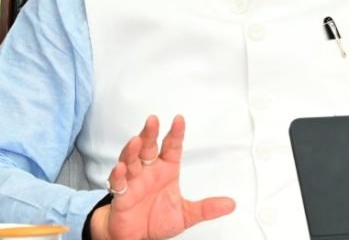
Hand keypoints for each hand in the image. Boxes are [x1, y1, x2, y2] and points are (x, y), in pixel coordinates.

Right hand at [90, 115, 234, 239]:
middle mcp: (149, 171)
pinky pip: (118, 183)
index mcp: (166, 170)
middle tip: (153, 121)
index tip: (179, 119)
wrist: (137, 237)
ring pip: (131, 160)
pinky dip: (118, 175)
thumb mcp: (186, 214)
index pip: (171, 147)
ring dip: (132, 150)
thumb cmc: (156, 220)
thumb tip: (230, 204)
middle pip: (148, 147)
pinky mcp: (121, 195)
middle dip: (150, 133)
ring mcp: (133, 181)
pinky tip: (121, 168)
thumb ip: (206, 208)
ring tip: (136, 141)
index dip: (176, 133)